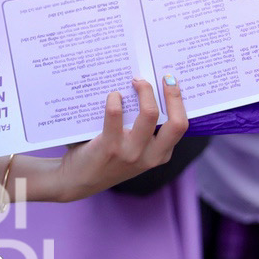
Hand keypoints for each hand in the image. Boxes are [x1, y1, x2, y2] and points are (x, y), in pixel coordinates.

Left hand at [44, 76, 190, 200]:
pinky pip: (116, 114)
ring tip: (136, 80)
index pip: (181, 126)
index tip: (172, 81)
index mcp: (160, 155)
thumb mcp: (135, 151)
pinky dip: (115, 99)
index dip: (179, 100)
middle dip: (172, 94)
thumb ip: (145, 130)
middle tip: (163, 77)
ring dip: (144, 91)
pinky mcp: (109, 147)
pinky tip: (113, 95)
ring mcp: (130, 152)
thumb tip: (148, 88)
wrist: (78, 180)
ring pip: (149, 113)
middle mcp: (149, 156)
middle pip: (176, 122)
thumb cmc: (108, 158)